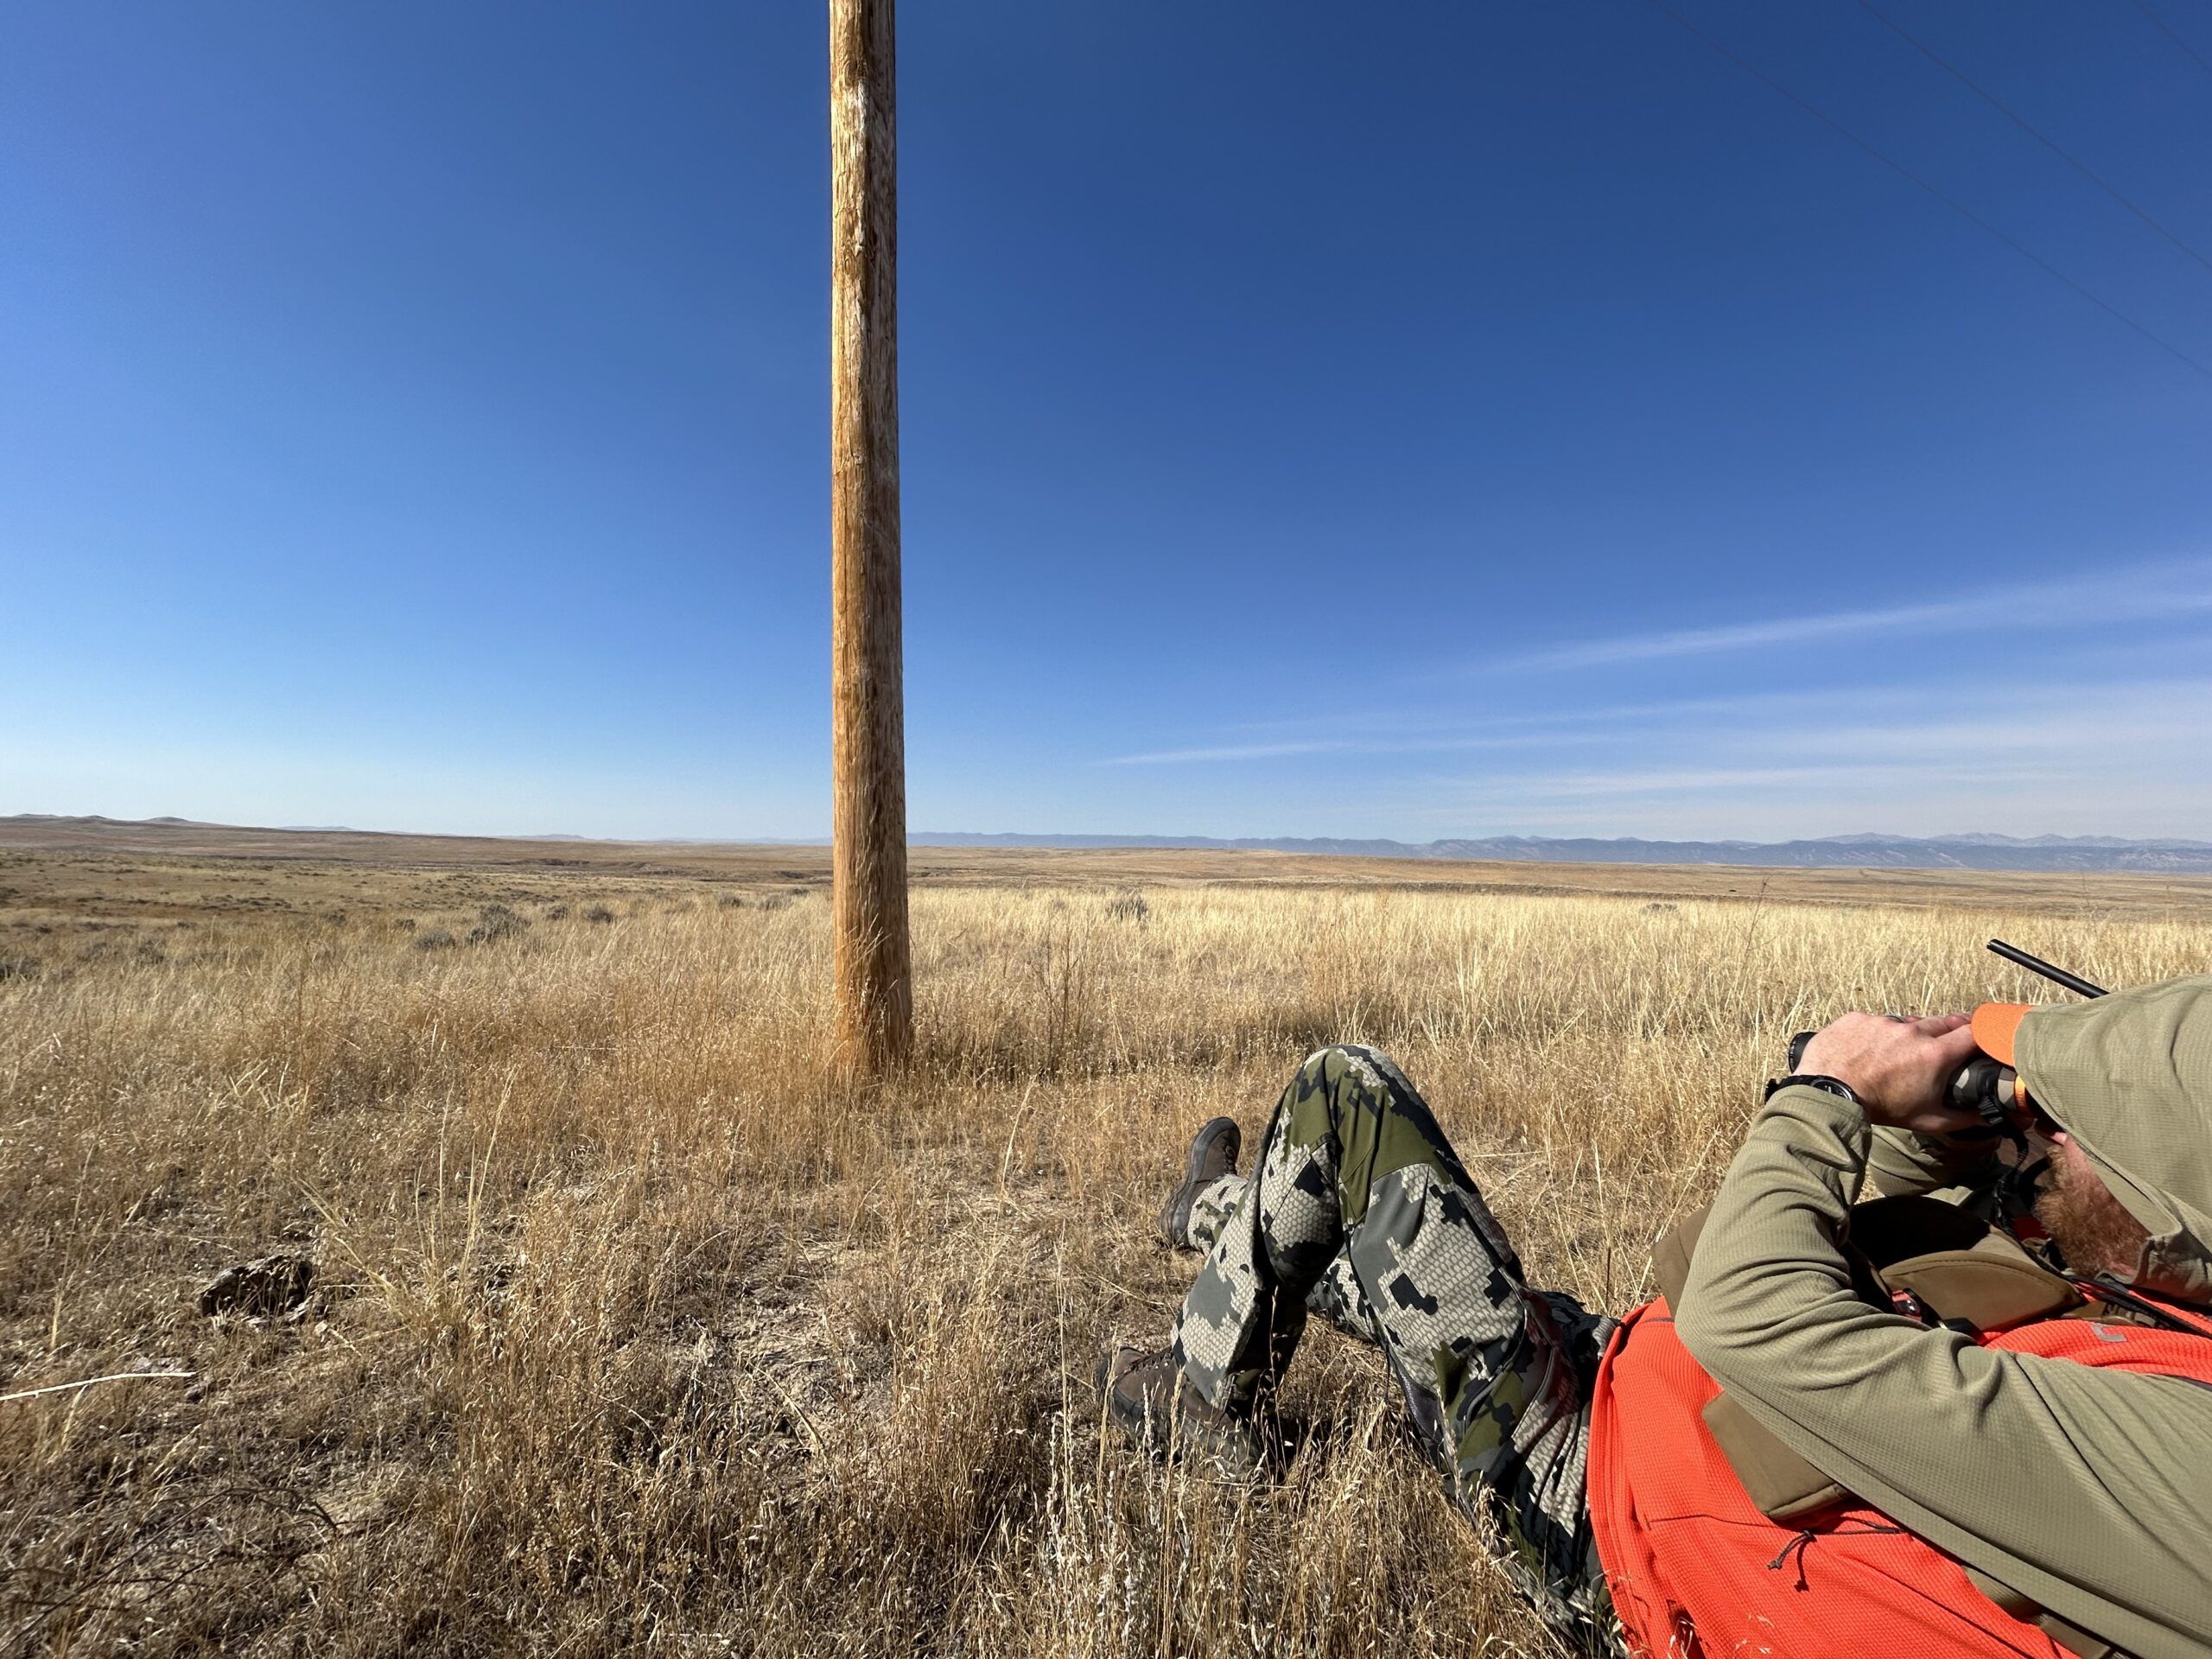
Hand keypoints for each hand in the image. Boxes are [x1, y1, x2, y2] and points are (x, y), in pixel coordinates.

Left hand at [1795, 1012, 1983, 1134]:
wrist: (1831, 1096)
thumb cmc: (1881, 1109)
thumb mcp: (1929, 1119)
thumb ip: (1964, 1117)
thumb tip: (1988, 1116)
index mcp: (1934, 1054)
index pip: (1972, 1034)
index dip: (1981, 1035)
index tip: (1981, 1040)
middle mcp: (1911, 1032)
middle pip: (1943, 1022)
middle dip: (1949, 1032)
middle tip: (1946, 1044)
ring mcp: (1882, 1022)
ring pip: (1906, 1022)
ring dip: (1909, 1035)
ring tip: (1899, 1054)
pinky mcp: (1857, 1018)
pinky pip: (1874, 1022)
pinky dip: (1876, 1034)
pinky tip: (1869, 1051)